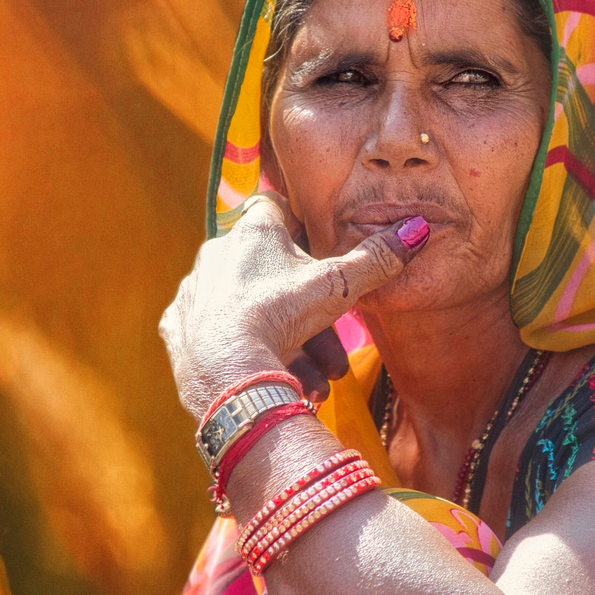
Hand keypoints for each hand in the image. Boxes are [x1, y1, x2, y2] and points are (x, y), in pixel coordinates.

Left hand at [159, 194, 428, 419]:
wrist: (227, 372)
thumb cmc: (282, 316)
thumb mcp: (339, 285)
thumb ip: (376, 258)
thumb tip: (417, 229)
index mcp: (253, 230)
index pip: (280, 210)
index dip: (305, 232)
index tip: (323, 260)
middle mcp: (217, 252)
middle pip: (273, 275)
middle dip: (309, 317)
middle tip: (333, 358)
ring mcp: (194, 291)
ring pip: (250, 312)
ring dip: (285, 346)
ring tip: (313, 384)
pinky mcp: (178, 329)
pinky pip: (213, 335)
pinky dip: (240, 351)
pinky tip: (264, 373)